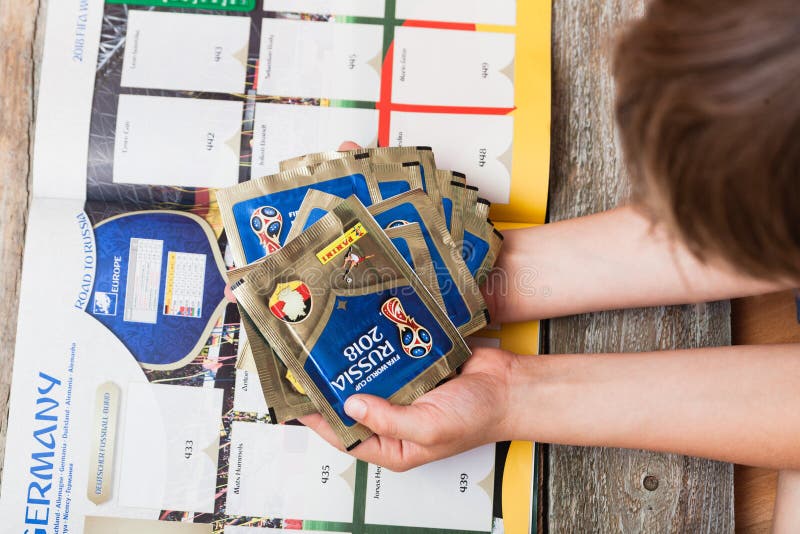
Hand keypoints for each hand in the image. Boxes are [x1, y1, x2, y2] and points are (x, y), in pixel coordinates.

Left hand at [300, 347, 518, 470]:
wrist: (510, 387)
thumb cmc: (477, 417)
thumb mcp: (428, 428)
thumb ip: (388, 419)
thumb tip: (350, 404)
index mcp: (393, 446)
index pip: (345, 436)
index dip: (317, 420)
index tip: (294, 402)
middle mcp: (394, 419)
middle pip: (352, 405)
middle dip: (332, 388)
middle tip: (306, 364)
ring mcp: (404, 391)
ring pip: (369, 378)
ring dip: (354, 363)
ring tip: (328, 344)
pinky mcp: (414, 367)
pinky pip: (389, 358)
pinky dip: (378, 347)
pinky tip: (363, 332)